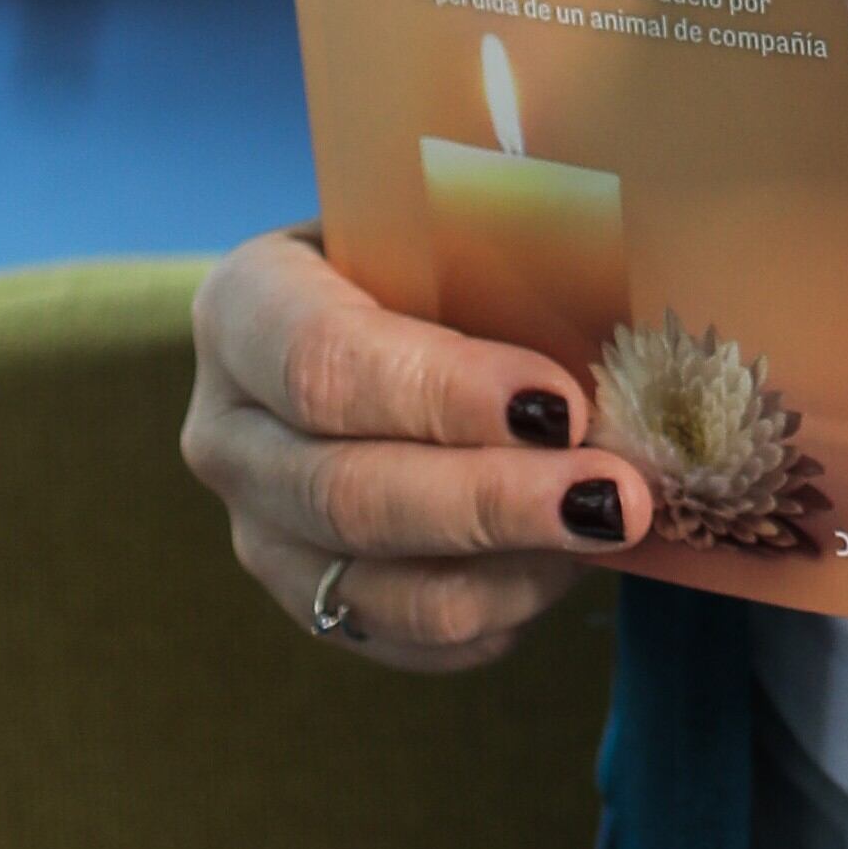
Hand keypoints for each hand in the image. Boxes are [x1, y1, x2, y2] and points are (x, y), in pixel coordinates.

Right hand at [182, 226, 653, 673]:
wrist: (402, 313)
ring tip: (616, 529)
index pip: (321, 363)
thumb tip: (618, 290)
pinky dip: (502, 611)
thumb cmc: (439, 244)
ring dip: (513, 569)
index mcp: (243, 307)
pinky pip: (410, 640)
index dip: (441, 391)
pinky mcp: (316, 606)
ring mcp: (261, 533)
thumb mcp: (447, 209)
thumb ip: (505, 232)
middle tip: (616, 495)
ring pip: (380, 587)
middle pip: (347, 493)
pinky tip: (572, 562)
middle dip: (494, 500)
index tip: (558, 402)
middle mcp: (229, 432)